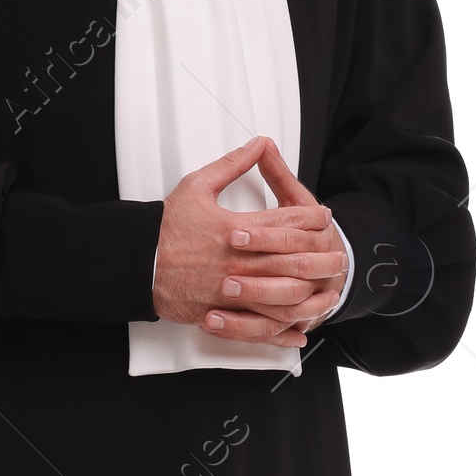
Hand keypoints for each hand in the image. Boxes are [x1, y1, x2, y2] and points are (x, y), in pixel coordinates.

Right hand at [151, 137, 347, 345]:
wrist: (136, 262)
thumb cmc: (165, 226)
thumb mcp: (197, 185)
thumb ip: (233, 164)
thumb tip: (259, 143)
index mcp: (237, 229)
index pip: (287, 222)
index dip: (311, 219)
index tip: (324, 218)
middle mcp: (238, 262)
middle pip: (293, 262)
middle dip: (320, 260)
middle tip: (338, 257)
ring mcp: (230, 291)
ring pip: (281, 298)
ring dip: (309, 296)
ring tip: (327, 292)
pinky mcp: (221, 313)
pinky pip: (258, 326)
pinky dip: (281, 332)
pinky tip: (298, 331)